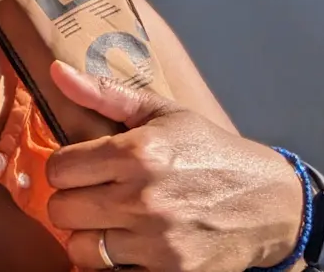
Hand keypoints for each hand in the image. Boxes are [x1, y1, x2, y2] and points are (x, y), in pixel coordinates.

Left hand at [45, 61, 303, 271]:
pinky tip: (129, 244)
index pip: (59, 168)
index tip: (80, 167)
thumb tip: (56, 71)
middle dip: (72, 200)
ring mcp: (157, 243)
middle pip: (61, 210)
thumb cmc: (207, 150)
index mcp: (137, 152)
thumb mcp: (161, 112)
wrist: (267, 202)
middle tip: (93, 194)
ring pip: (80, 248)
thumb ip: (103, 94)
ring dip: (89, 235)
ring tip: (110, 221)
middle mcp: (143, 198)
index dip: (63, 167)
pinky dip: (112, 264)